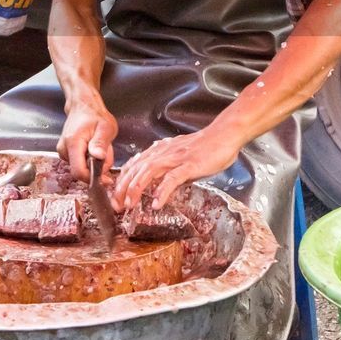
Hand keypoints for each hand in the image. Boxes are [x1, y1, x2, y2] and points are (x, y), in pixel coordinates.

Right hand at [57, 100, 117, 182]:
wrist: (83, 106)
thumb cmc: (95, 115)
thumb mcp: (105, 127)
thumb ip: (100, 143)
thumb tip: (98, 157)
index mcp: (73, 144)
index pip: (79, 172)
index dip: (93, 179)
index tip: (106, 179)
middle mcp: (64, 150)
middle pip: (81, 172)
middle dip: (97, 169)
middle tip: (107, 153)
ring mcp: (63, 152)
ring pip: (81, 168)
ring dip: (94, 164)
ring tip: (101, 147)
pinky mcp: (65, 153)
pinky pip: (79, 163)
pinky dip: (89, 160)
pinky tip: (93, 148)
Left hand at [114, 127, 241, 210]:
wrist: (224, 135)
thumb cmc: (205, 147)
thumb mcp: (180, 157)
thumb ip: (168, 169)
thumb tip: (158, 187)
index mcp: (160, 151)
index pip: (134, 165)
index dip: (122, 180)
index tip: (116, 195)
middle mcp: (164, 153)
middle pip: (137, 170)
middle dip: (123, 188)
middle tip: (116, 204)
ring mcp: (176, 158)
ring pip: (149, 172)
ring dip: (136, 188)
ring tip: (129, 204)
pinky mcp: (190, 164)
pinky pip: (172, 178)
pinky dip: (162, 191)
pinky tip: (156, 203)